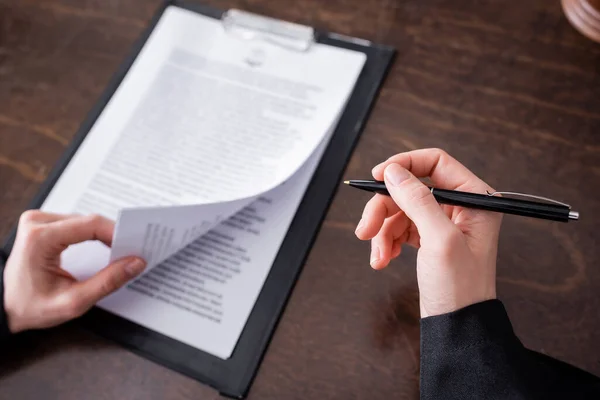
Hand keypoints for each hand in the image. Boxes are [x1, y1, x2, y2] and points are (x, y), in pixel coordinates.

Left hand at [3, 211, 146, 332]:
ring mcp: (39, 221)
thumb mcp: (73, 302)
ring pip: (86, 221)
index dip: (118, 234)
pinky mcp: (43, 224)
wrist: (3, 308)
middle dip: (115, 236)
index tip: (136, 247)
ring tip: (122, 251)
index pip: (91, 224)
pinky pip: (78, 224)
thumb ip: (107, 282)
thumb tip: (135, 263)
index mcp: (40, 238)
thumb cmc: (30, 307)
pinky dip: (94, 235)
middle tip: (134, 251)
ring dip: (105, 235)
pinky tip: (106, 246)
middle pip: (90, 221)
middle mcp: (37, 223)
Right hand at [355, 149, 501, 317]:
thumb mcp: (439, 240)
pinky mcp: (429, 237)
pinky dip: (386, 241)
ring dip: (382, 230)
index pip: (435, 162)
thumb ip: (418, 200)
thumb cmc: (461, 288)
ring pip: (399, 208)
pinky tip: (384, 257)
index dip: (404, 164)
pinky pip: (399, 227)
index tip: (378, 175)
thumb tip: (394, 172)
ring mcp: (442, 222)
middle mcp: (460, 206)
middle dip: (384, 208)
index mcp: (475, 198)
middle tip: (366, 227)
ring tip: (378, 253)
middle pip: (409, 187)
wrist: (457, 325)